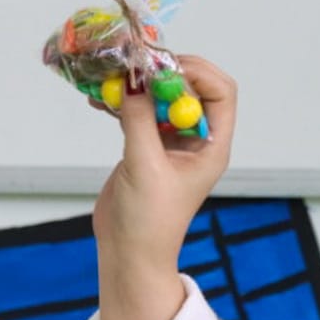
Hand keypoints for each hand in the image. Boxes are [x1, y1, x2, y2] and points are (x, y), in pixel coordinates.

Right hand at [90, 55, 236, 319]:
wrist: (128, 254)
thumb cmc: (150, 223)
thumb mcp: (145, 167)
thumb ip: (139, 121)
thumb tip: (133, 79)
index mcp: (210, 146)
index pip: (220, 92)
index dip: (197, 73)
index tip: (164, 68)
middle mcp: (194, 140)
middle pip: (189, 86)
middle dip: (162, 72)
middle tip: (134, 66)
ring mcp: (169, 142)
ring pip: (159, 96)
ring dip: (137, 84)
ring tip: (110, 79)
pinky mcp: (144, 146)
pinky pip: (136, 111)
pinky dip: (120, 100)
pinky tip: (99, 98)